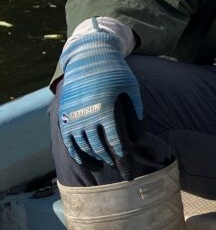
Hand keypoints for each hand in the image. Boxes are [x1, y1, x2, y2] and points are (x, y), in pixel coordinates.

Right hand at [58, 32, 142, 173]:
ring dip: (95, 159)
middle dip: (111, 161)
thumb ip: (136, 111)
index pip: (115, 141)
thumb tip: (137, 137)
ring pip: (83, 147)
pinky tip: (88, 162)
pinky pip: (69, 142)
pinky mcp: (65, 116)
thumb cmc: (115, 72)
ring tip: (105, 165)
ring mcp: (73, 116)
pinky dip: (78, 154)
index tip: (128, 171)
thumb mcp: (131, 87)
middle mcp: (87, 115)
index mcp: (106, 108)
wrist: (89, 57)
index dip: (122, 158)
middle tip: (121, 169)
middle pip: (99, 147)